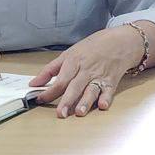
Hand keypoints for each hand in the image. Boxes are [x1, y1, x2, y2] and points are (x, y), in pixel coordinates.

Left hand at [28, 26, 143, 118]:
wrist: (120, 41)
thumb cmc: (93, 47)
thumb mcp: (69, 53)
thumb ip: (50, 70)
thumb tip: (33, 83)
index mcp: (74, 62)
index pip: (60, 79)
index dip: (49, 91)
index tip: (40, 100)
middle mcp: (86, 70)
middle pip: (75, 86)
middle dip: (67, 100)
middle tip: (60, 114)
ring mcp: (99, 76)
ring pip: (91, 90)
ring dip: (86, 101)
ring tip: (79, 112)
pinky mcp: (112, 81)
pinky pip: (109, 91)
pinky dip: (106, 98)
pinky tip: (103, 105)